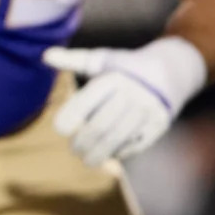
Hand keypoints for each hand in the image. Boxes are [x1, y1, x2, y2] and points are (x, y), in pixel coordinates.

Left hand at [43, 37, 206, 167]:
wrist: (171, 72)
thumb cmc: (125, 67)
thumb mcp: (101, 59)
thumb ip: (73, 60)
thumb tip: (44, 55)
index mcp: (114, 77)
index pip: (87, 100)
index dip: (70, 116)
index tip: (58, 129)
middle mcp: (132, 94)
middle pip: (101, 125)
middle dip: (84, 141)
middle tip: (73, 149)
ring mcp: (147, 111)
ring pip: (118, 138)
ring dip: (100, 153)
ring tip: (86, 159)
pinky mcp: (158, 125)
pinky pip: (136, 144)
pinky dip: (119, 152)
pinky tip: (108, 155)